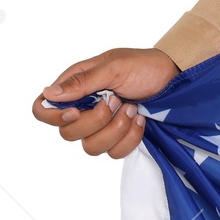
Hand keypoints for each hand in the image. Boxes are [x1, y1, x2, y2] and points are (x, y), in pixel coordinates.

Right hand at [33, 47, 179, 158]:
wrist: (175, 77)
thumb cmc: (145, 66)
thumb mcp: (115, 67)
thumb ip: (82, 82)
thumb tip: (48, 94)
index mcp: (77, 87)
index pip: (44, 109)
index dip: (53, 117)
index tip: (75, 113)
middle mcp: (84, 108)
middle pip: (67, 133)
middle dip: (96, 121)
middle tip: (117, 100)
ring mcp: (101, 126)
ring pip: (90, 147)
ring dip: (116, 129)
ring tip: (133, 108)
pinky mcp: (118, 138)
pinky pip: (113, 153)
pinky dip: (129, 138)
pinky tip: (140, 121)